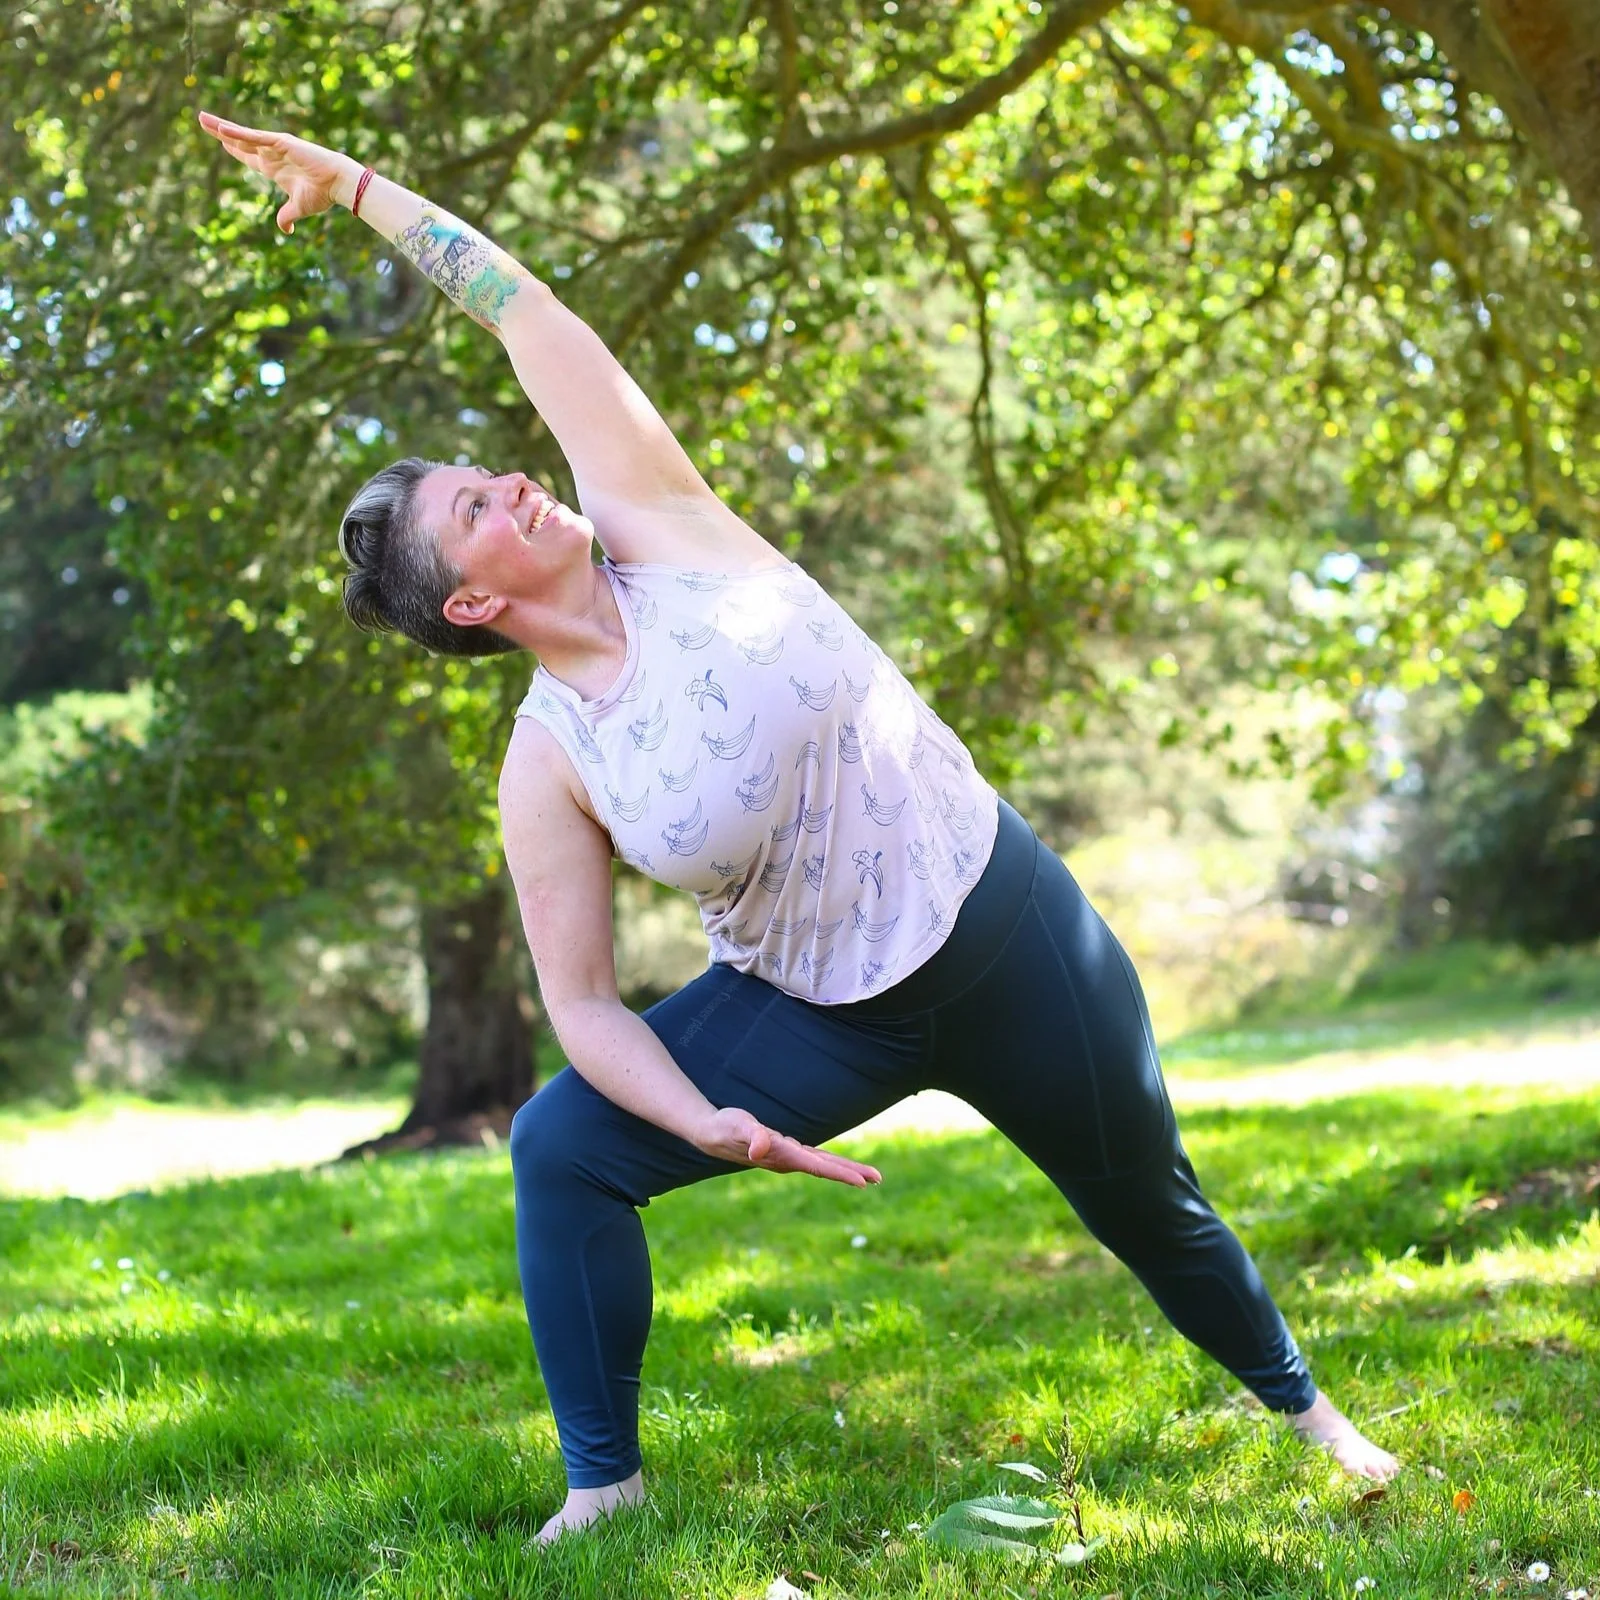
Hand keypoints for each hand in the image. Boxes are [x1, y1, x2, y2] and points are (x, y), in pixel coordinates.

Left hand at [197, 111, 359, 232]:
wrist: (338, 184)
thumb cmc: (322, 194)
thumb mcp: (299, 208)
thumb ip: (287, 216)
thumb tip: (285, 229)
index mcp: (274, 168)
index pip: (248, 155)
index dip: (233, 148)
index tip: (219, 141)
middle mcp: (271, 154)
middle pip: (239, 140)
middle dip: (219, 131)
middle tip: (201, 120)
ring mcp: (274, 146)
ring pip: (242, 134)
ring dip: (221, 127)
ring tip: (202, 118)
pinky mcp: (280, 142)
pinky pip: (255, 137)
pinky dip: (238, 134)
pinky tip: (221, 130)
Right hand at [695, 1107, 882, 1187]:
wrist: (711, 1135)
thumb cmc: (726, 1127)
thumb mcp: (739, 1126)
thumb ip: (752, 1135)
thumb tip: (760, 1147)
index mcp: (783, 1156)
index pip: (818, 1167)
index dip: (841, 1174)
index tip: (863, 1182)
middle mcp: (788, 1161)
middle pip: (826, 1168)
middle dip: (852, 1173)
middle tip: (879, 1178)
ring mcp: (787, 1158)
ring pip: (823, 1164)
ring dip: (845, 1169)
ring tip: (868, 1175)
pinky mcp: (785, 1151)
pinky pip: (814, 1159)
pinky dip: (830, 1162)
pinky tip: (838, 1164)